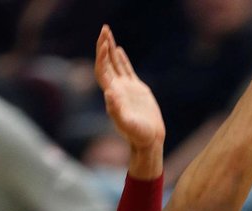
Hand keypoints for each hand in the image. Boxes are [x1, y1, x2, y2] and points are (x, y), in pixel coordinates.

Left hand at [95, 25, 164, 153]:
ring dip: (110, 48)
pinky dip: (122, 60)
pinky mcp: (137, 91)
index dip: (102, 56)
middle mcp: (117, 89)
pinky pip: (127, 71)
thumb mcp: (127, 124)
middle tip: (104, 28)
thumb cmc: (138, 135)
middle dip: (104, 46)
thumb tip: (109, 93)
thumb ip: (116, 110)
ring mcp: (126, 89)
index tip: (105, 43)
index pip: (102, 70)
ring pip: (115, 64)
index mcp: (112, 94)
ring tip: (108, 32)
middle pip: (106, 63)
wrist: (149, 140)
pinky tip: (118, 50)